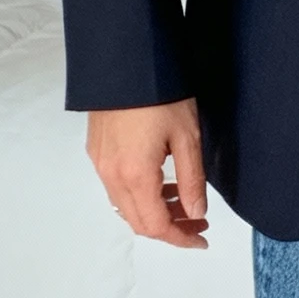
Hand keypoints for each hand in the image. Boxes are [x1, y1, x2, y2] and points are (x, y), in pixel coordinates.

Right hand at [87, 98, 208, 249]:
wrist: (126, 59)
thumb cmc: (160, 92)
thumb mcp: (187, 137)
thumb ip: (192, 181)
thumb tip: (196, 213)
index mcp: (135, 174)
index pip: (157, 226)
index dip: (181, 239)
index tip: (202, 239)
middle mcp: (111, 174)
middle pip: (138, 221)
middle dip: (170, 228)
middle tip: (197, 221)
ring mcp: (100, 162)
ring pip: (126, 206)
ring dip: (154, 211)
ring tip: (183, 199)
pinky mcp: (96, 150)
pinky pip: (116, 187)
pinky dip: (139, 195)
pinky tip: (160, 181)